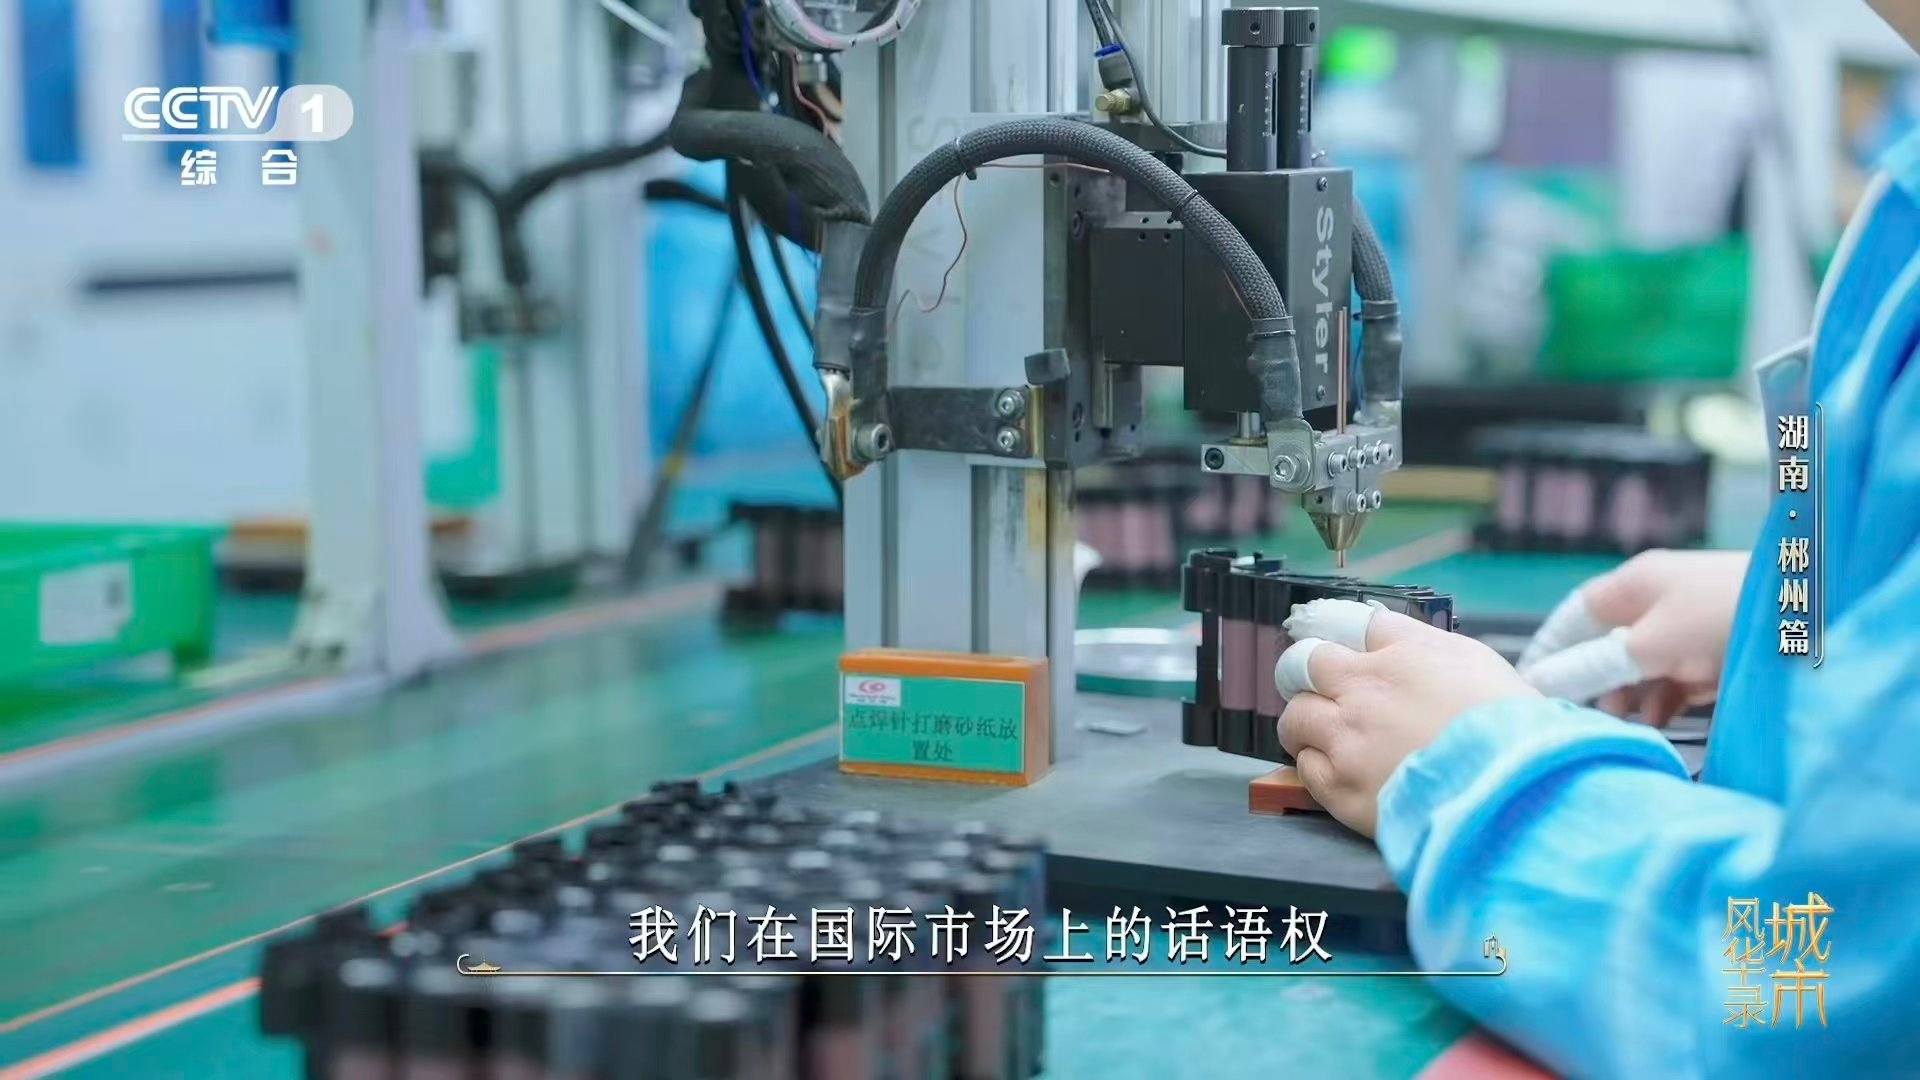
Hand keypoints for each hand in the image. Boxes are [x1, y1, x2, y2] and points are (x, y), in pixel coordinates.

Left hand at [1275, 602, 1539, 836]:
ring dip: (1307, 720)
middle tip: (1325, 689)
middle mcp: (1363, 693)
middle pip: (1304, 664)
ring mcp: (1347, 742)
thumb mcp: (1479, 663)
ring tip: (1325, 733)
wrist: (1509, 797)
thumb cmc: (1509, 729)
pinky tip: (1340, 769)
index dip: (1350, 639)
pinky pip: (1305, 767)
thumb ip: (1427, 645)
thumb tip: (1391, 637)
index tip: (1348, 650)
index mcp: (1400, 657)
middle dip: (1310, 673)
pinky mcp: (1341, 790)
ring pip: (1296, 716)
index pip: (1353, 626)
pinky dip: (1316, 764)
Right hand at [1518, 550, 1747, 725]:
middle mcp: (1659, 603)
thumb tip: (1541, 682)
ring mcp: (1691, 628)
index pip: (1576, 615)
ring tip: (1617, 725)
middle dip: (1593, 681)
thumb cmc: (1720, 614)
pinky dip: (1664, 700)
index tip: (1530, 684)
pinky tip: (1657, 722)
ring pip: (1643, 667)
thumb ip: (1594, 666)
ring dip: (1629, 696)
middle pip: (1609, 646)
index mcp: (1635, 585)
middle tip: (1578, 716)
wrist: (1815, 611)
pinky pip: (1678, 680)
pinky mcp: (1719, 654)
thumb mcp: (1648, 643)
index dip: (1551, 648)